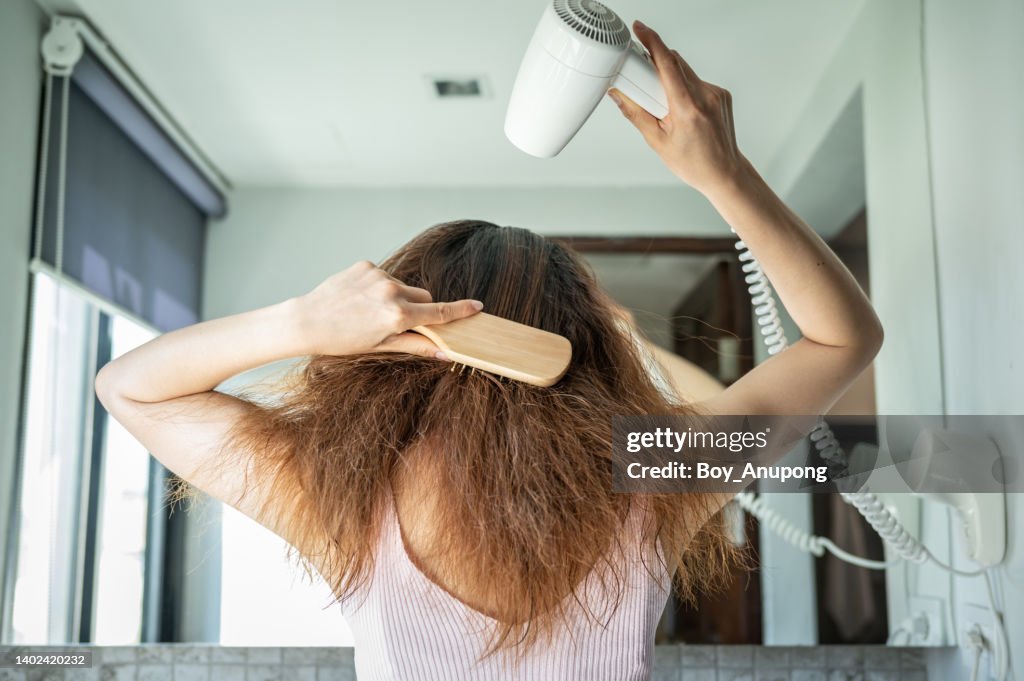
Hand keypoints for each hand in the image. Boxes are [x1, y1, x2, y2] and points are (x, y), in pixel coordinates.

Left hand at [292, 260, 482, 357]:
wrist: (307, 321)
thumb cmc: (342, 340)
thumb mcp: (381, 347)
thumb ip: (416, 346)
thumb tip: (444, 354)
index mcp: (398, 315)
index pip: (438, 312)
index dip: (460, 310)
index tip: (477, 306)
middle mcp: (392, 291)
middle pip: (423, 297)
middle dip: (418, 308)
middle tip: (396, 323)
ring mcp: (379, 275)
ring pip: (403, 287)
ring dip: (396, 297)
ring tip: (369, 311)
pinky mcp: (366, 265)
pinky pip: (384, 276)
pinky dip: (379, 287)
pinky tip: (359, 299)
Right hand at [608, 21, 747, 195]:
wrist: (724, 172)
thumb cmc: (693, 163)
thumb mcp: (657, 142)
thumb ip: (636, 113)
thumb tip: (619, 94)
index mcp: (688, 108)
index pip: (667, 64)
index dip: (652, 42)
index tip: (640, 30)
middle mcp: (705, 96)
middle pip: (674, 63)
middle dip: (655, 66)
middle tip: (642, 82)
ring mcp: (716, 93)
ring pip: (685, 70)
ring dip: (669, 79)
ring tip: (666, 106)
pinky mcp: (721, 93)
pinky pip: (695, 80)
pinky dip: (683, 87)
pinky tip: (682, 109)